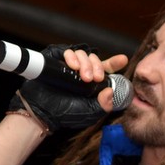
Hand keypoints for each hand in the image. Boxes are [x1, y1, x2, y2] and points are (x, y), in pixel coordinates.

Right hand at [8, 45, 127, 130]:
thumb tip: (110, 91)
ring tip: (83, 77)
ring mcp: (68, 64)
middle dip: (99, 67)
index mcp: (92, 82)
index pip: (106, 69)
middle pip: (95, 59)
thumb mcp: (90, 113)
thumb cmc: (65, 113)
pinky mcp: (55, 59)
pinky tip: (73, 67)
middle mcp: (81, 71)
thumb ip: (103, 105)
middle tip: (96, 78)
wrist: (42, 113)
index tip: (122, 60)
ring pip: (83, 53)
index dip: (114, 63)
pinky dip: (72, 57)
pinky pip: (67, 51)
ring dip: (86, 63)